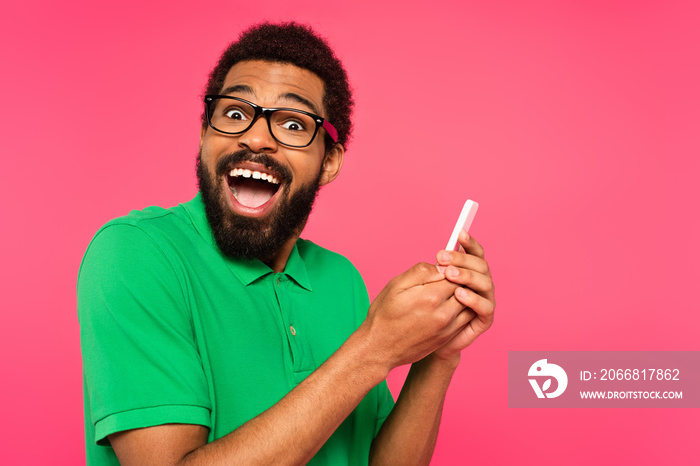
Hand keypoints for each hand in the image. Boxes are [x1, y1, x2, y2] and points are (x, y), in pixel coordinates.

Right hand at [363, 262, 473, 370]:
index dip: (452, 268)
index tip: (446, 266)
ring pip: (468, 304)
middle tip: (450, 276)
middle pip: (465, 289)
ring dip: (464, 295)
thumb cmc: (384, 315)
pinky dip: (463, 310)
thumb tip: (441, 266)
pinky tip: (450, 304)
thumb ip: (420, 272)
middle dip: (459, 280)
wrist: (380, 348)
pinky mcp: (447, 337)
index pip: (456, 274)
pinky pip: (465, 319)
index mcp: (430, 296)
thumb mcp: (395, 286)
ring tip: (450, 290)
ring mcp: (447, 327)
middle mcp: (443, 313)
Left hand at [432, 230, 495, 360]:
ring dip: (468, 276)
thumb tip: (439, 257)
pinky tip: (459, 294)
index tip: (460, 233)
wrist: (426, 338)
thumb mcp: (425, 286)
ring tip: (450, 274)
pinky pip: (485, 307)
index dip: (469, 243)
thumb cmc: (424, 309)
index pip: (474, 253)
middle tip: (442, 258)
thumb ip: (435, 271)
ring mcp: (485, 300)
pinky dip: (474, 299)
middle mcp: (480, 284)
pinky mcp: (485, 319)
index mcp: (469, 272)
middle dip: (462, 259)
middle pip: (480, 265)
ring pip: (485, 283)